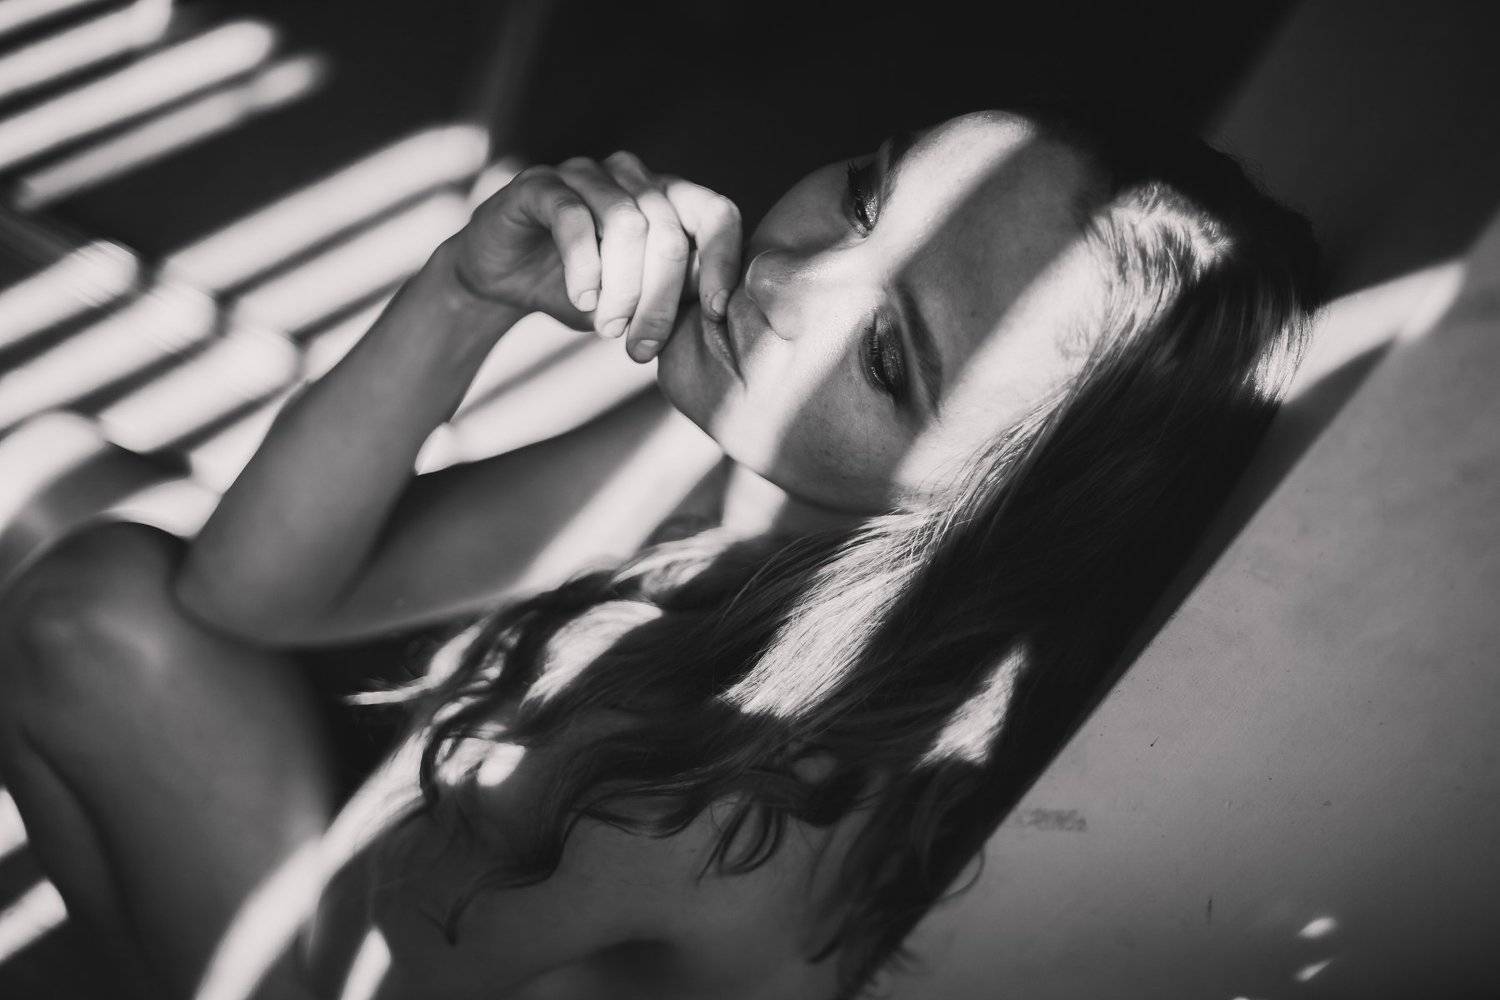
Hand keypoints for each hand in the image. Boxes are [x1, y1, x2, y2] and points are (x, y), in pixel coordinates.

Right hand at [450, 152, 742, 361]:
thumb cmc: (580, 293)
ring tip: (607, 328)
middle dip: (659, 299)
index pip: (716, 213)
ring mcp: (585, 174)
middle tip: (641, 348)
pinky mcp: (539, 185)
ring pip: (626, 222)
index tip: (716, 313)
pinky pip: (574, 217)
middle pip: (668, 230)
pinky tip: (580, 300)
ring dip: (621, 288)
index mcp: (665, 198)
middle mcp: (631, 176)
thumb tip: (717, 311)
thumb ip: (674, 298)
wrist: (503, 284)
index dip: (723, 261)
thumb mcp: (636, 304)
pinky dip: (583, 266)